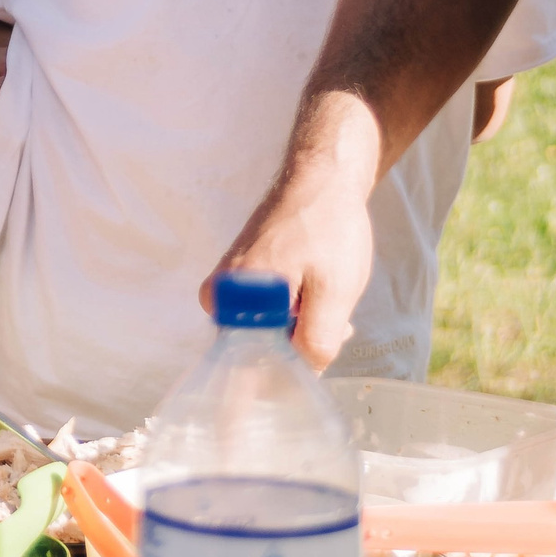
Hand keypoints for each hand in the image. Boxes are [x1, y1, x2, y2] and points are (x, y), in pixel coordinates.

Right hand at [202, 169, 375, 370]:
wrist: (322, 177)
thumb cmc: (328, 229)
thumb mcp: (335, 292)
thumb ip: (315, 341)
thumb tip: (302, 376)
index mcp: (232, 297)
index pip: (244, 365)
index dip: (276, 378)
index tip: (304, 366)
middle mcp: (219, 293)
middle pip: (257, 349)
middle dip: (299, 346)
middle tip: (336, 323)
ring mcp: (227, 283)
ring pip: (265, 331)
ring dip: (300, 327)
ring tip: (331, 300)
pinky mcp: (239, 276)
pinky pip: (264, 311)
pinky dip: (295, 311)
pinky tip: (319, 291)